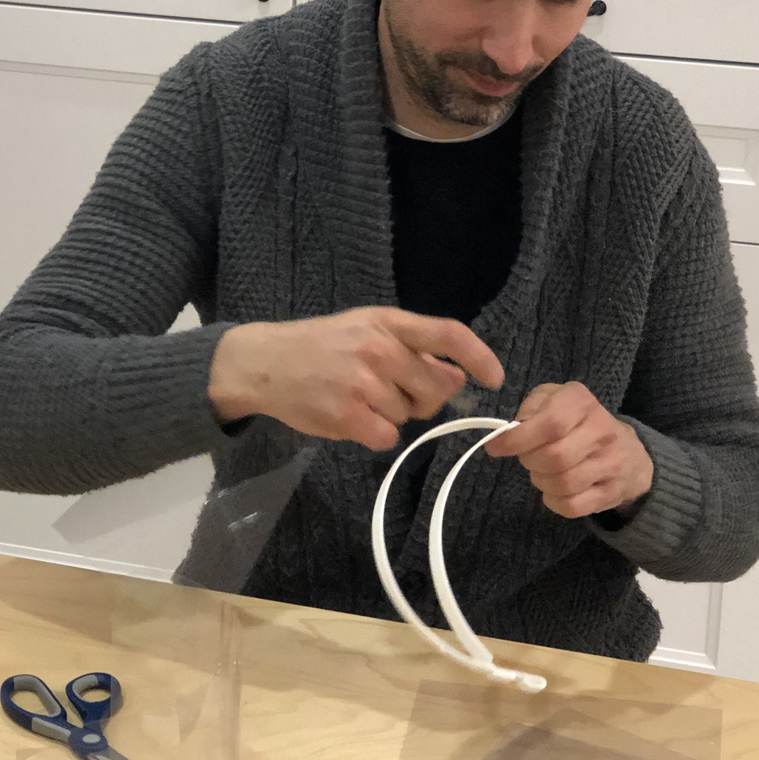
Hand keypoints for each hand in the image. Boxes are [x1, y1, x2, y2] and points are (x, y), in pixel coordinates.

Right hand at [208, 308, 503, 451]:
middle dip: (424, 397)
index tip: (495, 377)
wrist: (263, 363)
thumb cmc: (319, 346)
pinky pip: (387, 436)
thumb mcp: (365, 330)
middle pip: (436, 387)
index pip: (447, 334)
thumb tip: (457, 377)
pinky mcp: (347, 415)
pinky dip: (374, 434)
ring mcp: (363, 383)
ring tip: (356, 397)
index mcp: (386, 322)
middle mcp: (379, 348)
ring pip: (408, 414)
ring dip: (390, 414)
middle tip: (394, 392)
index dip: (478, 356)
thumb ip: (410, 348)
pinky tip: (350, 417)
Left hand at [485, 381, 652, 517]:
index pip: (550, 423)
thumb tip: (513, 429)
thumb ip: (531, 407)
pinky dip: (554, 502)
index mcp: (582, 403)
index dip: (517, 439)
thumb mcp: (553, 399)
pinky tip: (554, 490)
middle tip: (528, 458)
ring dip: (541, 482)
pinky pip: (573, 506)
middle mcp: (602, 431)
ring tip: (542, 472)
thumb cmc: (578, 422)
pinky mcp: (611, 492)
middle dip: (530, 461)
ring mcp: (611, 463)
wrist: (627, 451)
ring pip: (563, 484)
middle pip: (554, 457)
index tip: (496, 447)